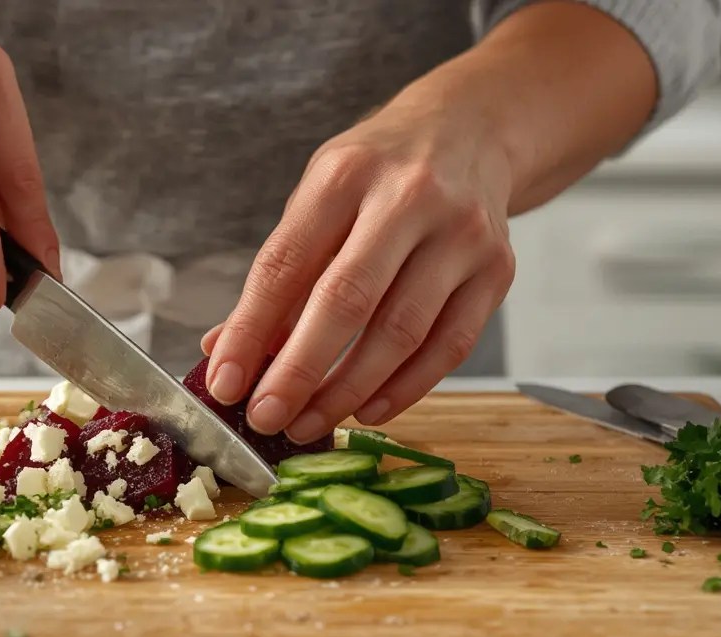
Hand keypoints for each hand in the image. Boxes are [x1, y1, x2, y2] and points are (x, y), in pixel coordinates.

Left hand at [202, 95, 515, 441]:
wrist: (471, 130)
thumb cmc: (377, 175)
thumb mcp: (316, 200)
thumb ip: (277, 275)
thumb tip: (224, 351)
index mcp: (344, 176)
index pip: (284, 264)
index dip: (250, 331)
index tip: (225, 384)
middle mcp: (407, 197)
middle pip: (347, 300)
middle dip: (299, 371)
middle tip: (265, 417)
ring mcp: (461, 233)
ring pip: (401, 332)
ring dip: (347, 390)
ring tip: (307, 422)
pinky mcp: (497, 268)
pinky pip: (450, 346)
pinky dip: (405, 388)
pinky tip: (367, 410)